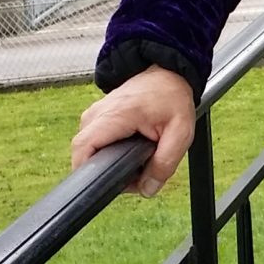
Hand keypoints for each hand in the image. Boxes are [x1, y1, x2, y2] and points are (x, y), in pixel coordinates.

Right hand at [70, 66, 196, 196]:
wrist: (167, 74)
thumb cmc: (172, 97)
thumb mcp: (180, 134)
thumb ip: (165, 164)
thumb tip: (147, 189)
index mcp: (115, 116)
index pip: (83, 148)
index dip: (89, 172)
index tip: (110, 184)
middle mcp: (98, 114)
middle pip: (84, 154)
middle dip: (106, 172)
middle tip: (134, 176)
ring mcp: (95, 114)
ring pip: (89, 150)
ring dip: (109, 163)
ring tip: (137, 162)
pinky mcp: (98, 118)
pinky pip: (94, 142)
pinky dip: (110, 152)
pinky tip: (131, 151)